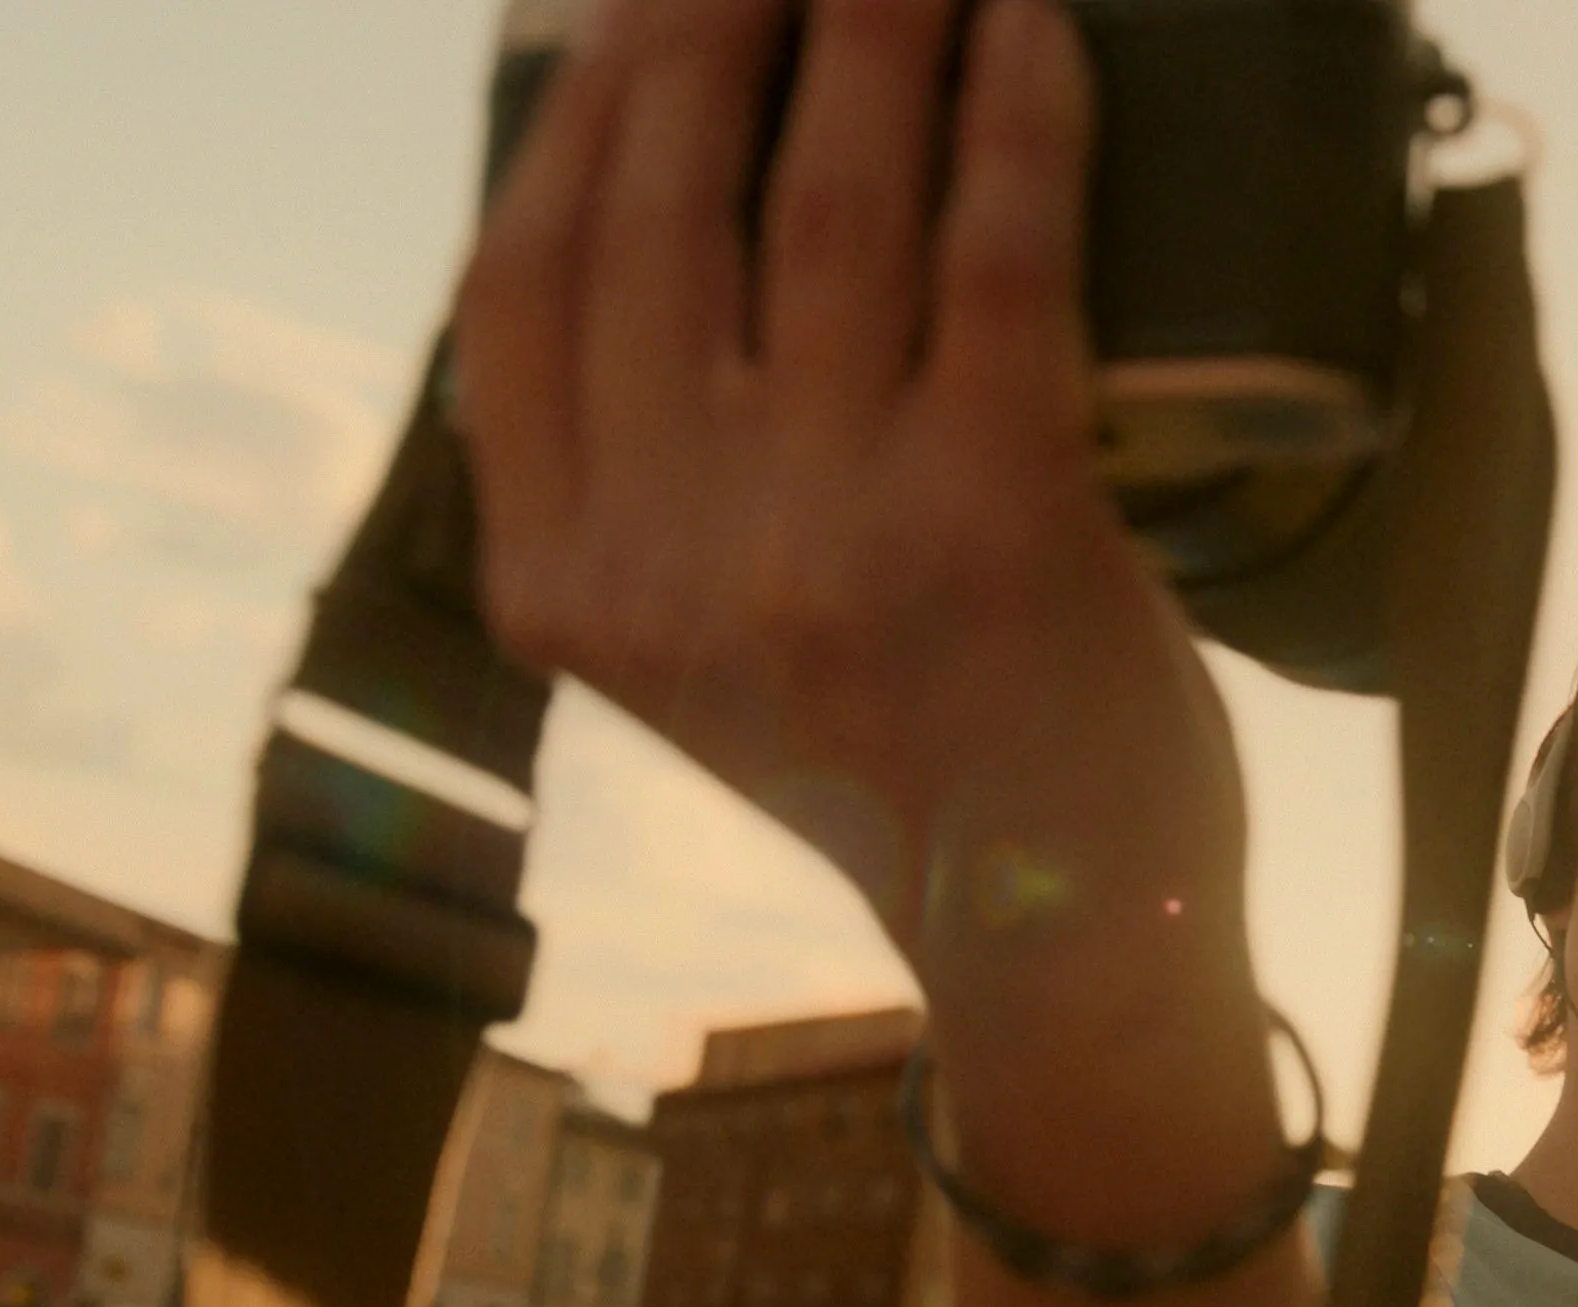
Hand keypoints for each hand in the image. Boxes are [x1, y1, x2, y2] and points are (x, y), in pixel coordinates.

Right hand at [452, 0, 1278, 1216]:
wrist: (1062, 942)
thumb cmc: (906, 761)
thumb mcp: (709, 644)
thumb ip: (652, 476)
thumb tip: (661, 210)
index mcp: (568, 589)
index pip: (514, 292)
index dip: (566, 116)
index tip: (613, 7)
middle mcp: (671, 557)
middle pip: (661, 208)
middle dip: (710, 19)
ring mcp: (828, 535)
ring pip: (831, 199)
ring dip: (873, 24)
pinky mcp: (998, 516)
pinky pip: (996, 253)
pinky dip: (1015, 115)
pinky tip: (1031, 26)